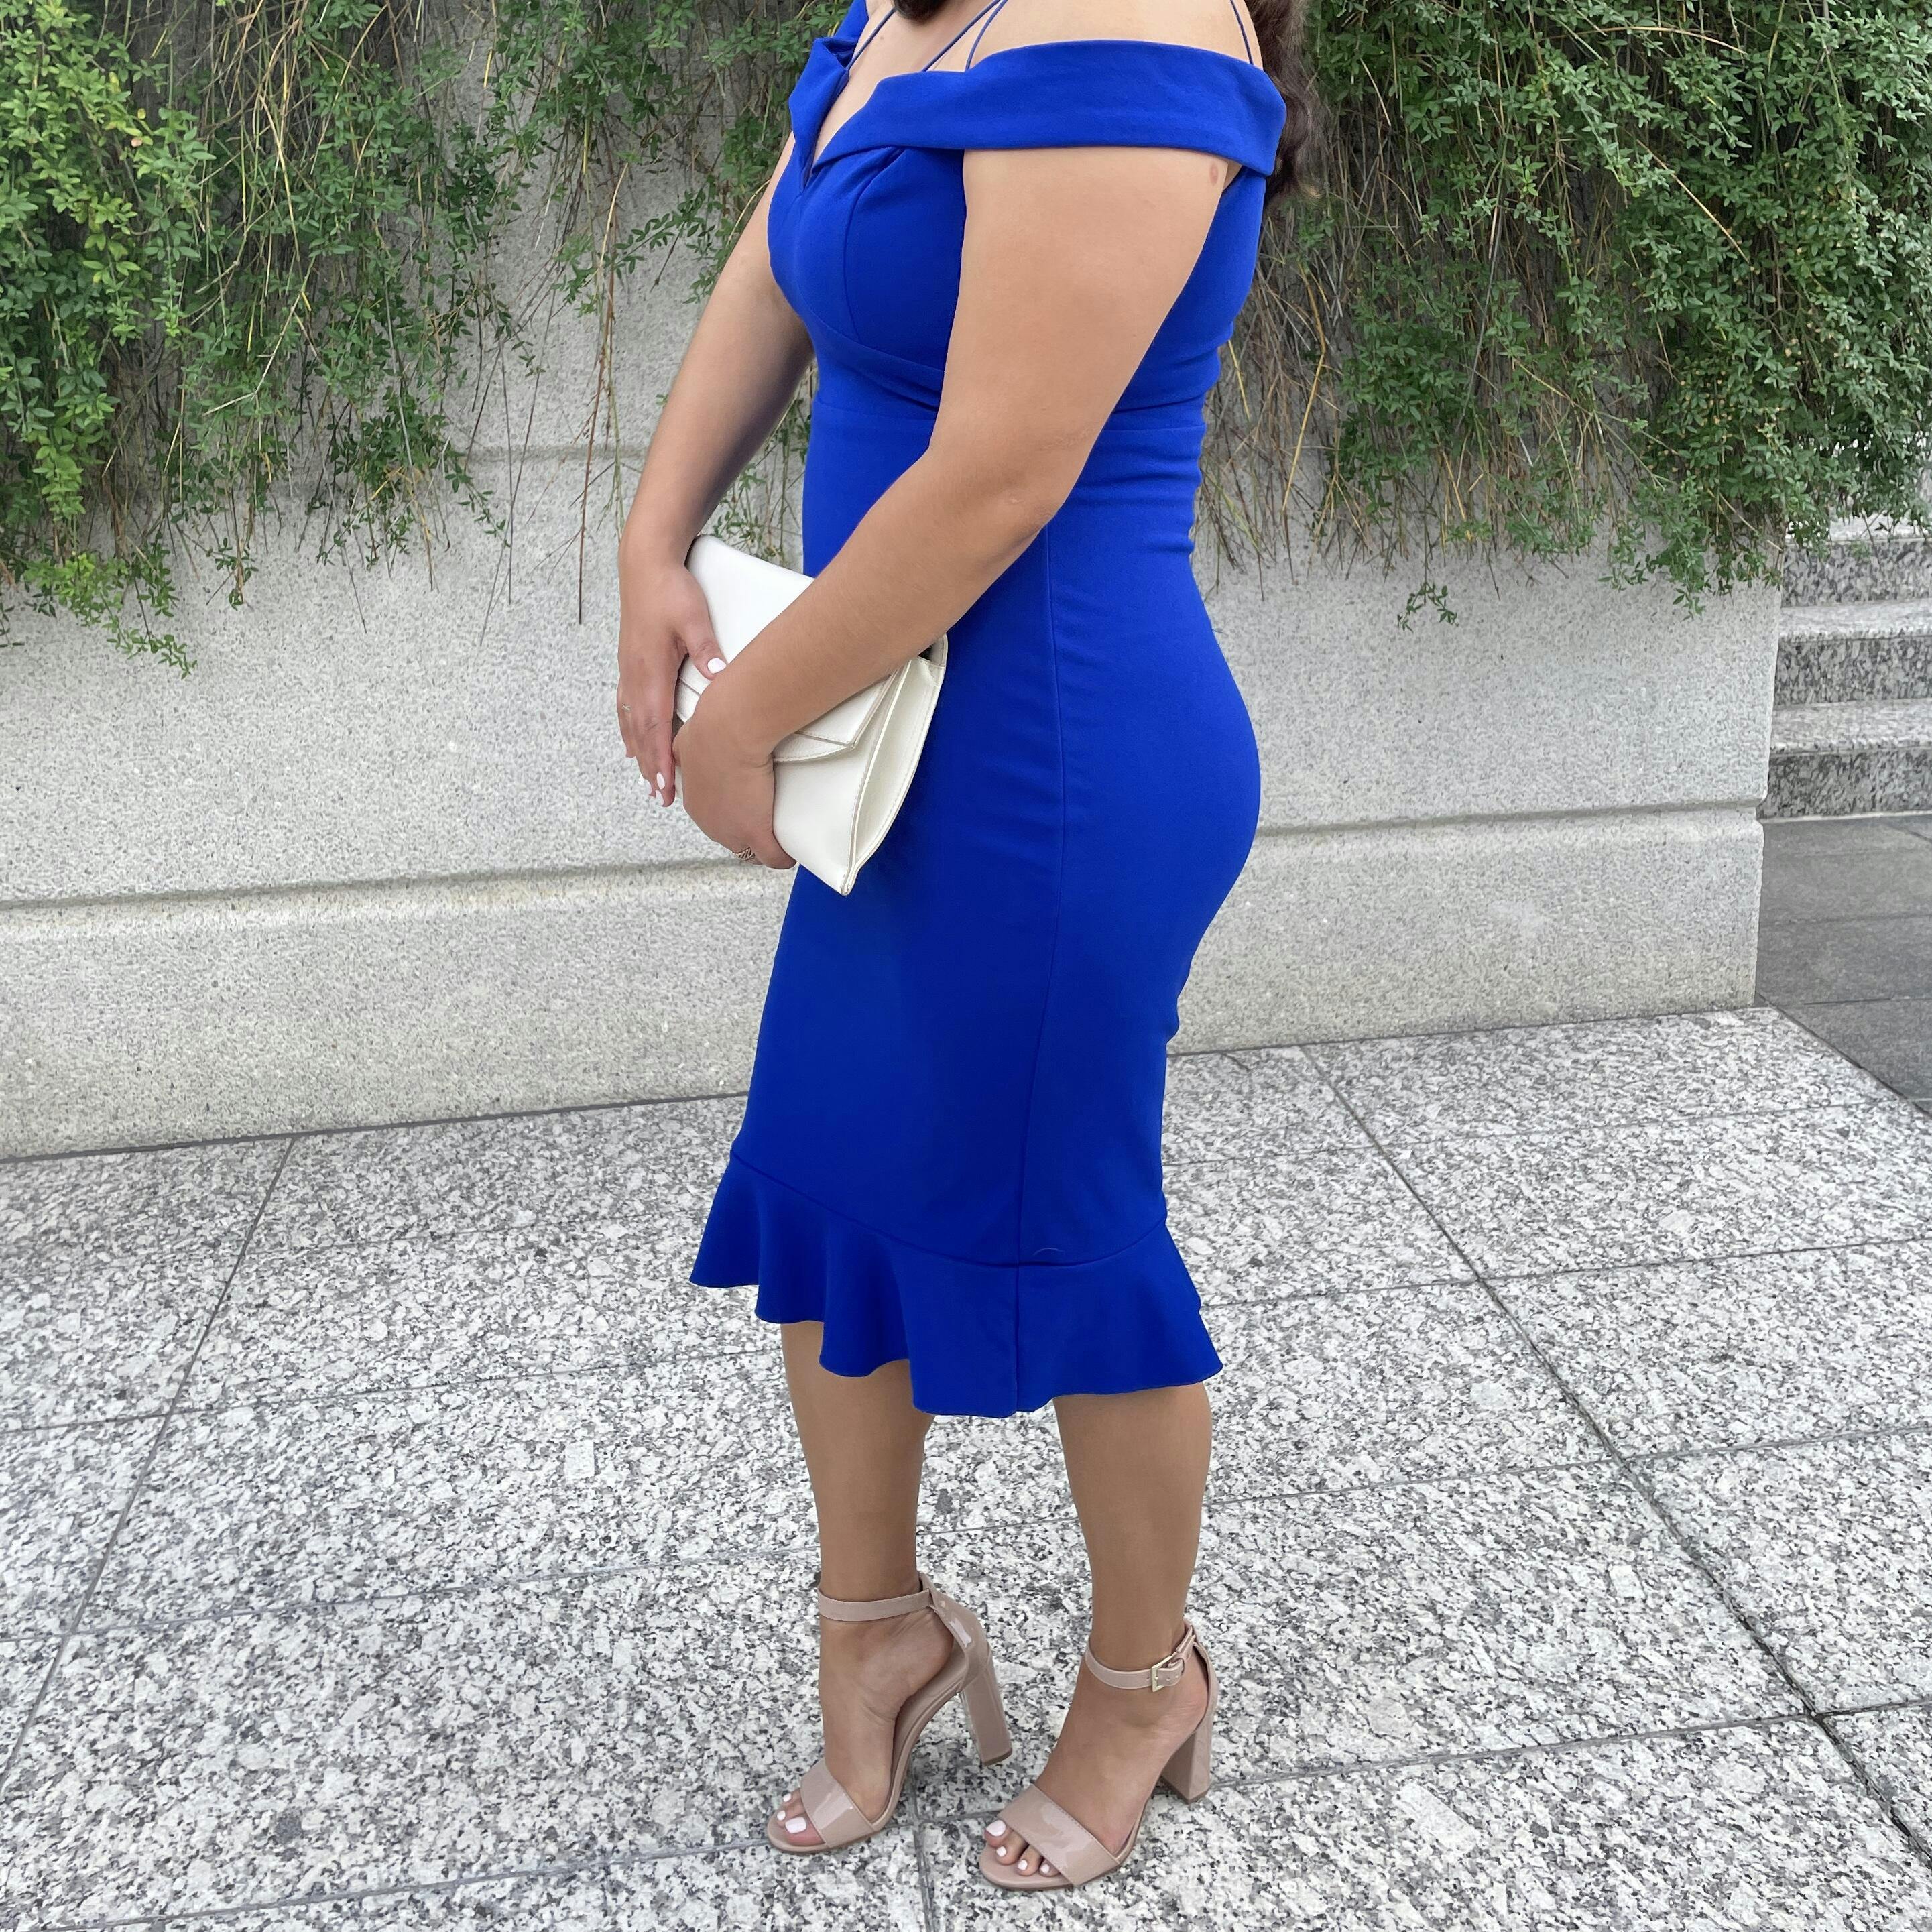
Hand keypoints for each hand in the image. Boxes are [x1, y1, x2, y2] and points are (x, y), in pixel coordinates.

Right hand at [615, 554, 722, 806]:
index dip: (659, 758)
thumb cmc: (670, 589)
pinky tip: (631, 745)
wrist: (644, 564)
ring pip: (631, 723)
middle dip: (649, 767)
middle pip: (640, 732)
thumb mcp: (693, 615)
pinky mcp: (630, 664)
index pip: (655, 725)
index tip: (664, 785)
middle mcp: (634, 676)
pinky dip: (629, 731)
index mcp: (650, 670)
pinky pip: (626, 707)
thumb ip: (705, 647)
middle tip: (659, 798)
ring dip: (640, 754)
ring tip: (647, 782)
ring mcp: (629, 671)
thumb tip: (717, 676)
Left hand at [674, 681, 794, 869]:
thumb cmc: (712, 727)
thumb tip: (686, 749)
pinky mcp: (755, 833)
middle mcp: (709, 821)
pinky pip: (773, 858)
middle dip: (750, 834)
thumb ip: (685, 753)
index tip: (749, 809)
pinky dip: (784, 857)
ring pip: (752, 852)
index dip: (733, 818)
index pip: (714, 822)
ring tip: (783, 833)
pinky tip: (794, 850)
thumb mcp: (688, 742)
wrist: (728, 728)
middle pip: (732, 841)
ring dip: (767, 845)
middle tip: (770, 820)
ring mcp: (731, 830)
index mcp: (694, 801)